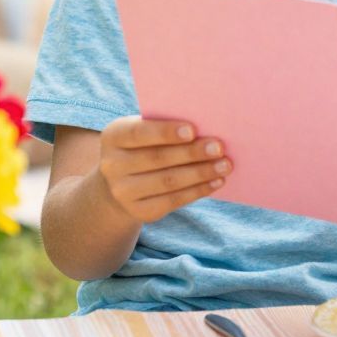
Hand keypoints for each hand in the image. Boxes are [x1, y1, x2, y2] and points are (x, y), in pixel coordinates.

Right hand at [93, 117, 229, 223]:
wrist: (122, 183)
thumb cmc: (144, 146)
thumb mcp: (144, 130)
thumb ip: (165, 125)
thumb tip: (207, 126)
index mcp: (113, 136)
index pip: (139, 133)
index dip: (165, 132)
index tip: (192, 130)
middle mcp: (112, 166)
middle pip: (157, 159)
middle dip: (191, 153)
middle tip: (219, 147)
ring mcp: (123, 192)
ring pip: (168, 182)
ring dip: (201, 173)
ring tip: (224, 165)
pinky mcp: (139, 211)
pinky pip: (173, 201)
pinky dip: (198, 191)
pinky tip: (216, 182)